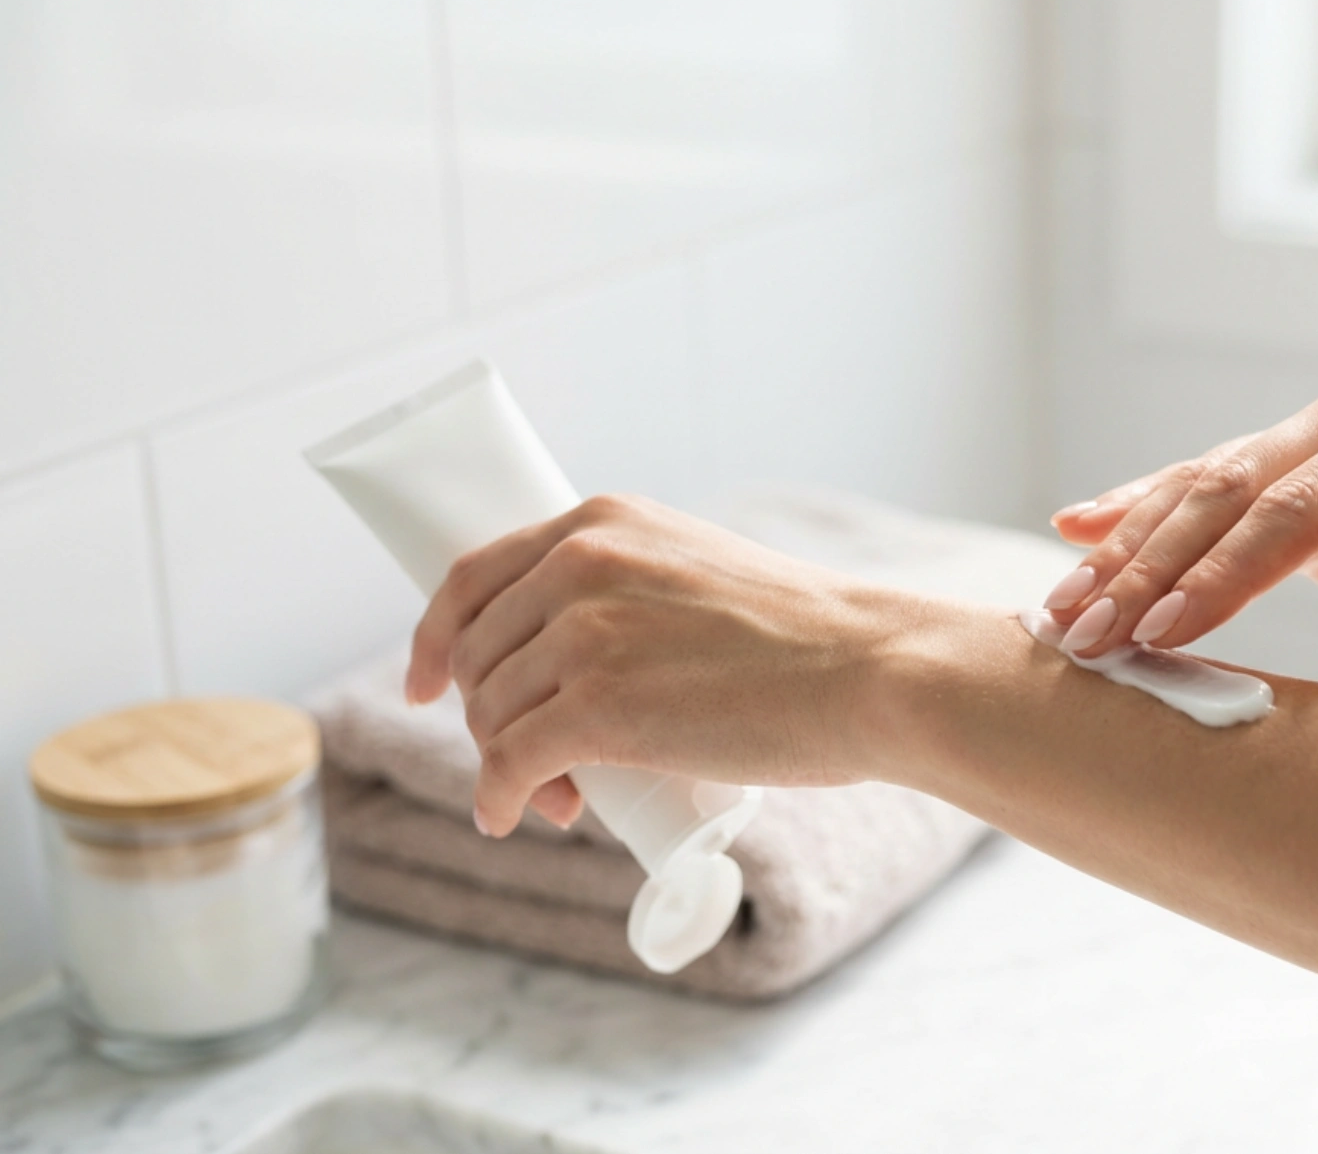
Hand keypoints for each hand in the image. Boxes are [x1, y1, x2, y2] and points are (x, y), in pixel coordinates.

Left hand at [404, 495, 902, 836]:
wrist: (868, 669)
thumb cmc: (807, 638)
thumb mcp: (700, 571)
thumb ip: (634, 590)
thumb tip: (575, 663)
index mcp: (603, 523)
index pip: (473, 576)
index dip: (435, 637)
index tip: (426, 684)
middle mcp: (580, 565)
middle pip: (475, 655)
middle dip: (486, 717)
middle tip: (534, 765)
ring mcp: (584, 634)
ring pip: (491, 714)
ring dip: (505, 765)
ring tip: (559, 798)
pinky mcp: (597, 707)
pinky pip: (509, 762)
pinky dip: (498, 797)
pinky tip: (511, 817)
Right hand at [1043, 368, 1317, 660]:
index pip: (1296, 510)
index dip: (1225, 574)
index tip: (1165, 632)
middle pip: (1228, 489)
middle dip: (1148, 567)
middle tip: (1080, 634)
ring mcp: (1317, 425)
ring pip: (1200, 484)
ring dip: (1126, 548)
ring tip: (1061, 609)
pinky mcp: (1291, 453)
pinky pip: (1204, 482)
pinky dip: (1139, 512)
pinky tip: (1076, 529)